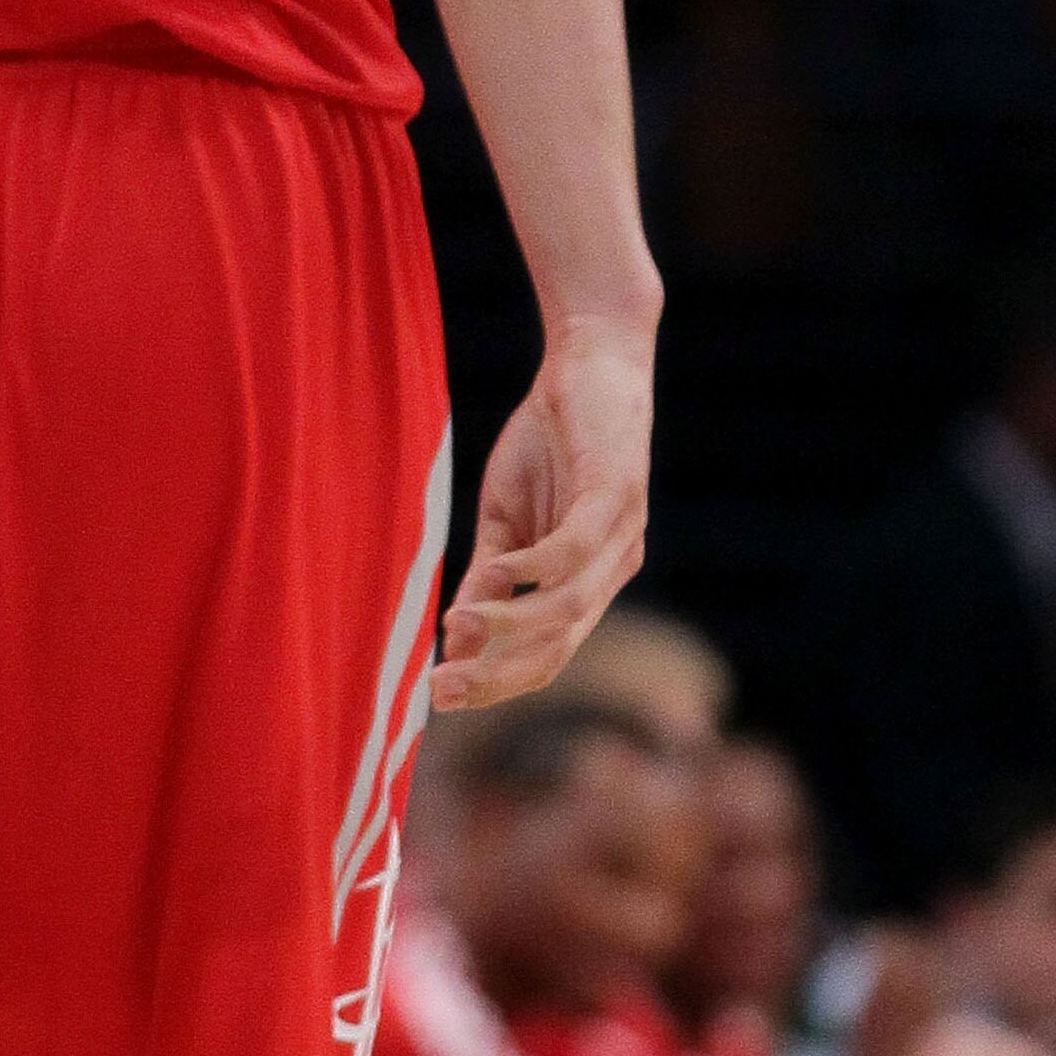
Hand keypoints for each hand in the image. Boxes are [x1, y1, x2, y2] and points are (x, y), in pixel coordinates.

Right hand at [431, 313, 657, 714]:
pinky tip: (492, 571)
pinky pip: (572, 550)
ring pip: (566, 609)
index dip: (493, 683)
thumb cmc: (549, 441)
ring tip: (457, 631)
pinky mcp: (615, 495)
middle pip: (557, 648)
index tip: (436, 696)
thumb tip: (455, 634)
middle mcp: (612, 572)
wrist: (593, 359)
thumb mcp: (505, 515)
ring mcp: (620, 537)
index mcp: (586, 584)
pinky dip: (530, 569)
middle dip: (496, 675)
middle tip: (439, 690)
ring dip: (509, 627)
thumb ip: (487, 572)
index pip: (545, 657)